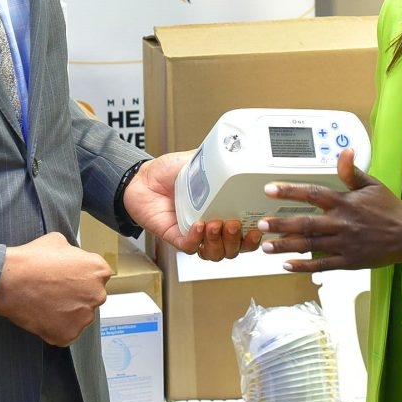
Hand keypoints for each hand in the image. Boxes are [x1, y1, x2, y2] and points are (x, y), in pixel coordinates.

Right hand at [0, 231, 111, 346]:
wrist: (9, 281)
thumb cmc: (32, 260)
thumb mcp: (58, 241)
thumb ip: (73, 252)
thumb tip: (72, 258)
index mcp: (98, 270)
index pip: (97, 276)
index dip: (81, 277)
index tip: (68, 279)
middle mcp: (97, 295)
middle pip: (90, 298)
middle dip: (76, 296)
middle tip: (55, 292)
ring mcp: (84, 317)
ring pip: (79, 317)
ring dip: (67, 313)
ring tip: (46, 303)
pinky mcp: (69, 334)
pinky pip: (65, 333)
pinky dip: (55, 327)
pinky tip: (42, 315)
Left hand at [120, 153, 263, 260]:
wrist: (141, 177)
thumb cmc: (169, 172)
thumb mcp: (198, 163)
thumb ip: (218, 161)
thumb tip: (238, 147)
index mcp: (223, 212)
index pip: (246, 233)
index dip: (255, 236)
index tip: (259, 225)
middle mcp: (211, 228)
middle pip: (234, 250)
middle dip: (238, 241)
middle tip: (234, 223)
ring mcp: (194, 235)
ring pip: (215, 254)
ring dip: (219, 242)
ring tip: (216, 223)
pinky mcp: (176, 237)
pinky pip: (191, 248)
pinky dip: (197, 239)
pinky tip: (198, 225)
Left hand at [256, 150, 401, 272]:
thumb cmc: (389, 209)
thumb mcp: (372, 185)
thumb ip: (351, 171)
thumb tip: (343, 151)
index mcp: (345, 202)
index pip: (313, 193)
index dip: (290, 191)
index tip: (270, 189)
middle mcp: (341, 223)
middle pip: (306, 223)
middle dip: (282, 224)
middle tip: (262, 225)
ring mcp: (343, 244)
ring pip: (310, 246)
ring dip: (286, 246)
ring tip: (266, 247)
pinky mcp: (348, 262)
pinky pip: (322, 265)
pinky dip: (304, 267)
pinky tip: (286, 265)